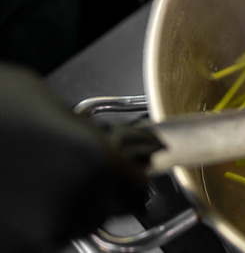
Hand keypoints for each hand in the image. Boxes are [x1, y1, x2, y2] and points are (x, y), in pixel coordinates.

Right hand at [0, 63, 157, 251]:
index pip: (136, 190)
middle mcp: (70, 207)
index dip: (128, 175)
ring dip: (60, 205)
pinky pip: (31, 235)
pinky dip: (26, 217)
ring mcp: (34, 236)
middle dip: (94, 190)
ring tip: (31, 175)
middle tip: (69, 165)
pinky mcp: (6, 246)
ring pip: (67, 226)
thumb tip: (102, 143)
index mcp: (94, 166)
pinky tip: (10, 190)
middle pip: (103, 211)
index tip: (121, 166)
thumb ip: (84, 130)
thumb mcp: (47, 100)